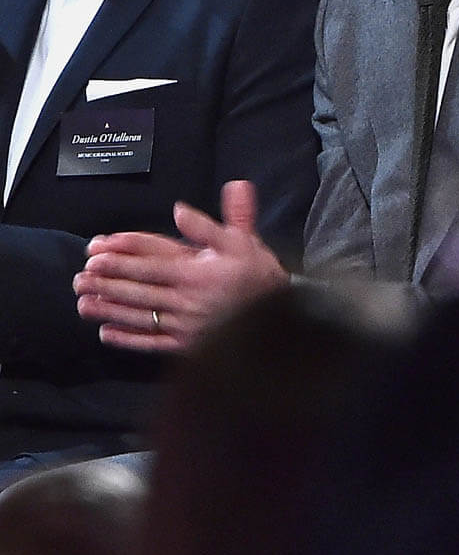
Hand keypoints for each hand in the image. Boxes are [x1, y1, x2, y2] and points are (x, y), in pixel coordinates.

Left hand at [74, 180, 289, 352]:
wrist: (283, 321)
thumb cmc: (260, 278)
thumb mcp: (243, 242)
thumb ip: (212, 225)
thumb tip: (181, 208)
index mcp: (196, 270)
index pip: (151, 259)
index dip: (122, 254)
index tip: (95, 251)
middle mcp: (185, 298)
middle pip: (139, 287)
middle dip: (107, 281)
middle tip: (80, 277)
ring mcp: (184, 324)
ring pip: (140, 314)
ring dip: (109, 309)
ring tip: (82, 304)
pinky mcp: (188, 345)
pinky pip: (153, 343)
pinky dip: (129, 340)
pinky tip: (107, 334)